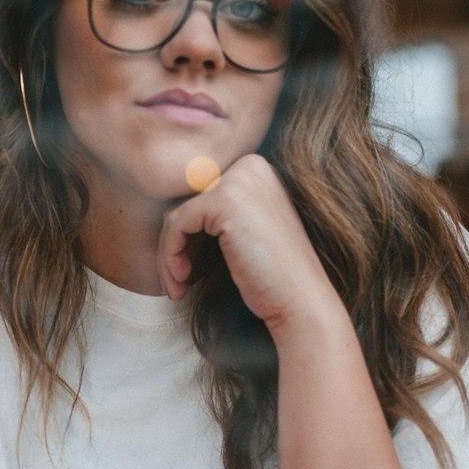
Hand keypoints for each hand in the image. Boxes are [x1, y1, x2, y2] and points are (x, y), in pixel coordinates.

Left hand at [157, 153, 338, 330]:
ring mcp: (239, 180)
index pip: (200, 196)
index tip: (184, 270)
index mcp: (256, 170)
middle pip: (186, 202)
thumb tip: (167, 214)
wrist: (301, 301)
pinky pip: (177, 223)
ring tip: (176, 287)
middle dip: (173, 245)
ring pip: (177, 214)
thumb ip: (215, 216)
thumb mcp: (242, 235)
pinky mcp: (225, 200)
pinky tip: (183, 280)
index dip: (185, 236)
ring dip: (169, 255)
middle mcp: (249, 166)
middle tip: (175, 281)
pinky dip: (171, 254)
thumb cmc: (272, 279)